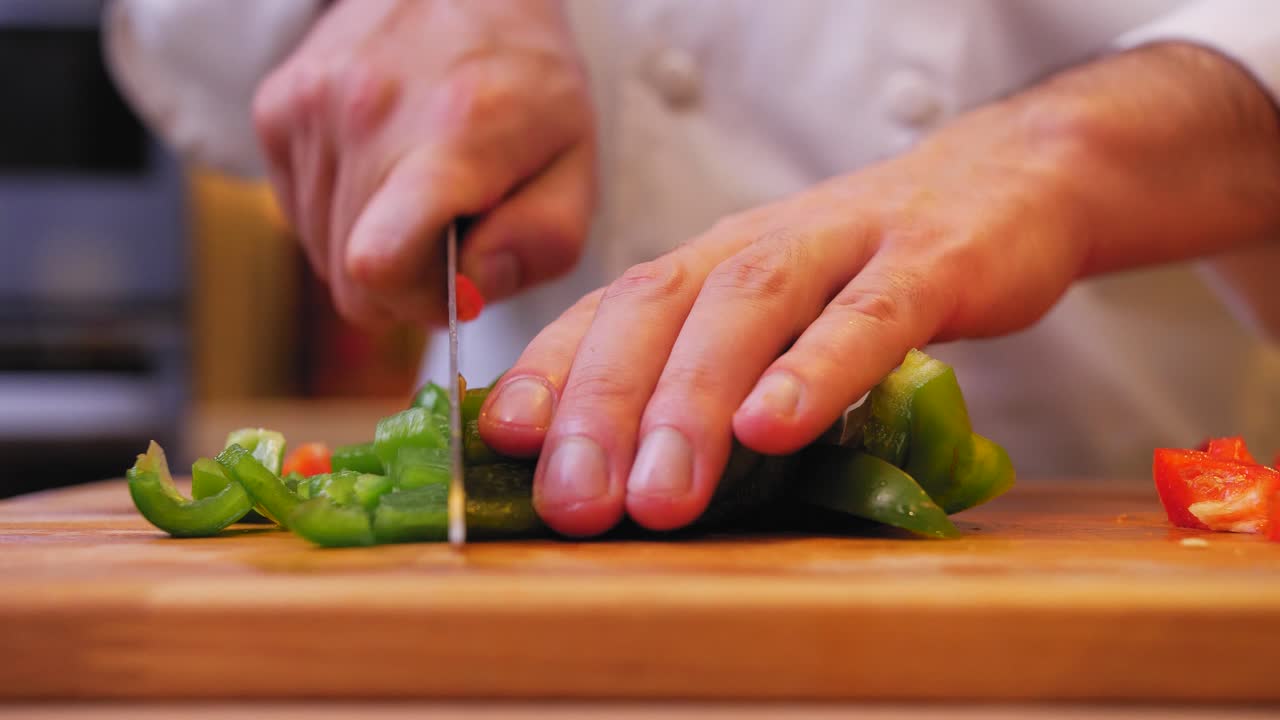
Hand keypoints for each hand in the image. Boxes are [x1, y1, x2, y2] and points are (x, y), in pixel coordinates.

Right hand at [253, 0, 593, 325]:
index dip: (417, 303)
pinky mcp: (278, 105)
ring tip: (419, 193)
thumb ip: (541, 242)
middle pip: (350, 277)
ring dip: (372, 245)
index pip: (380, 266)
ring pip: (321, 250)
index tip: (457, 282)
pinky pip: (298, 210)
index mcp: (453, 137)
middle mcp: (368, 115)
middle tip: (449, 238)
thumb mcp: (576, 165)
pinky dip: (341, 211)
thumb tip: (470, 287)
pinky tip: (383, 169)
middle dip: (406, 284)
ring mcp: (312, 106)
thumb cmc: (529, 84)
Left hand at [476, 43, 1279, 536]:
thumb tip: (622, 467)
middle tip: (571, 504)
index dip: (549, 371)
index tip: (499, 443)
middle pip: (659, 311)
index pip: (610, 311)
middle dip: (603, 408)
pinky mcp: (928, 263)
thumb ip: (710, 372)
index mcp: (710, 264)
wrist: (1002, 184)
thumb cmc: (866, 271)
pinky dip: (818, 370)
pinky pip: (869, 317)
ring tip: (658, 491)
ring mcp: (842, 246)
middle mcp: (757, 246)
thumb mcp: (773, 314)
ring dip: (693, 402)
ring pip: (748, 310)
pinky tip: (776, 425)